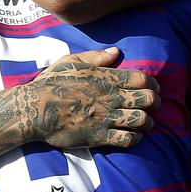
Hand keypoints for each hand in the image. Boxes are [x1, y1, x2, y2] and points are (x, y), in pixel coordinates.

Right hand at [27, 47, 159, 149]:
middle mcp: (111, 98)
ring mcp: (106, 118)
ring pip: (141, 120)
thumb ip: (95, 56)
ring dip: (147, 122)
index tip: (153, 88)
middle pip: (147, 100)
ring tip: (146, 122)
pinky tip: (133, 136)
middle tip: (153, 105)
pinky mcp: (98, 136)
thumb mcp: (71, 61)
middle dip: (155, 102)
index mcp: (106, 78)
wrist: (36, 109)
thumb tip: (116, 52)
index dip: (153, 84)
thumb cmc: (51, 83)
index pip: (143, 79)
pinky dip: (135, 138)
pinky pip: (126, 139)